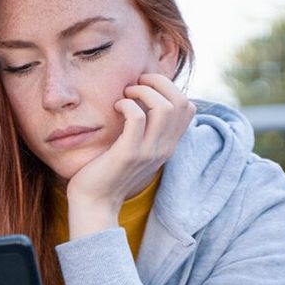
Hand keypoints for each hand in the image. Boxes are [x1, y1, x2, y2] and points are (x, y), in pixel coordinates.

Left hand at [65, 73, 195, 238]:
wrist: (95, 202)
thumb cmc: (109, 170)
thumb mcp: (136, 148)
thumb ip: (145, 129)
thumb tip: (143, 97)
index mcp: (168, 145)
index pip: (188, 108)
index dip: (170, 88)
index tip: (146, 87)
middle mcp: (163, 148)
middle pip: (181, 102)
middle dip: (159, 82)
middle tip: (136, 83)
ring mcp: (148, 152)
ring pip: (164, 108)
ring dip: (143, 91)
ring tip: (126, 94)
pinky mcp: (128, 154)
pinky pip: (135, 118)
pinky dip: (126, 104)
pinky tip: (115, 107)